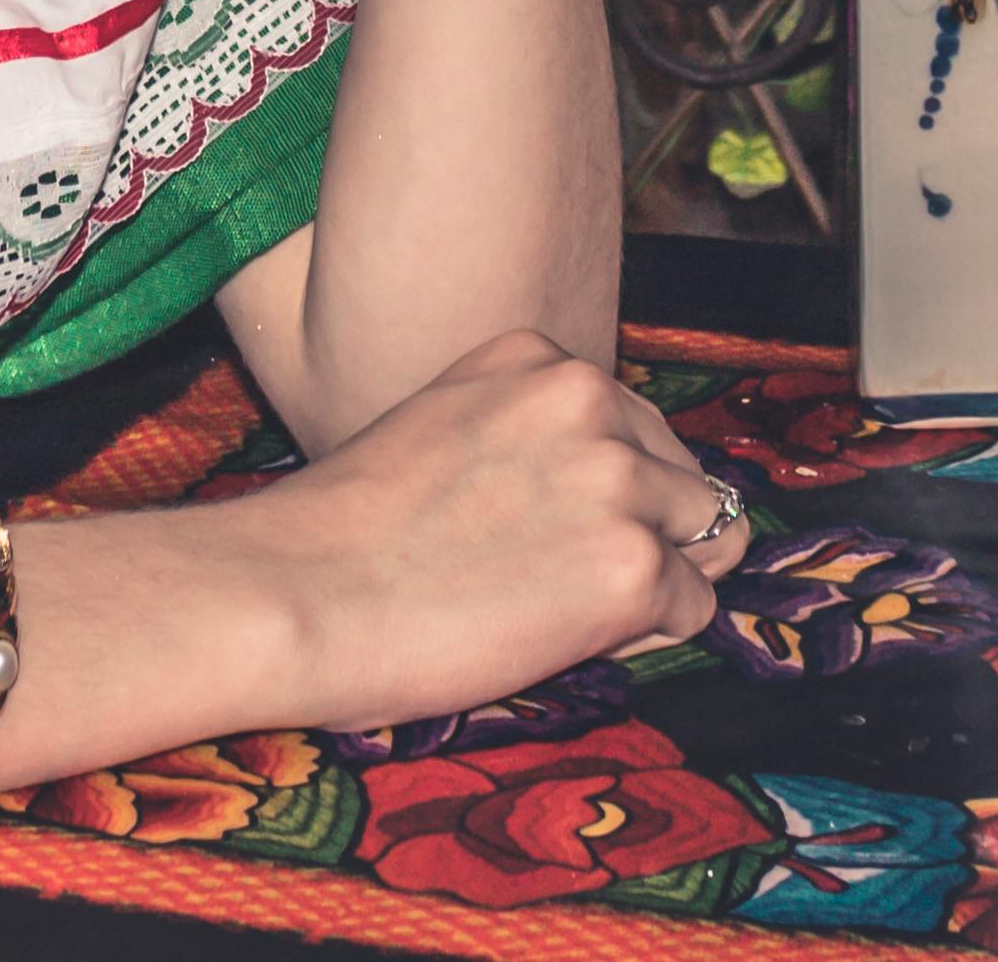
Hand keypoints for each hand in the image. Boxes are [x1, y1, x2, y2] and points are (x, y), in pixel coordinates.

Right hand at [211, 331, 747, 730]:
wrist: (294, 592)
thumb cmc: (342, 534)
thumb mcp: (442, 429)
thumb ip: (524, 437)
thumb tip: (596, 498)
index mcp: (538, 359)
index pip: (631, 424)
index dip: (603, 492)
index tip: (544, 529)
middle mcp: (589, 400)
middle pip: (682, 475)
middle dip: (644, 532)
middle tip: (554, 581)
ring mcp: (617, 481)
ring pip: (704, 538)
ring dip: (653, 580)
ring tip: (560, 609)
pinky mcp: (631, 567)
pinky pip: (690, 608)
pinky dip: (646, 635)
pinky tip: (563, 638)